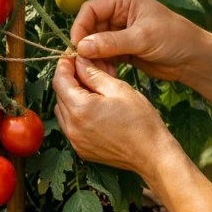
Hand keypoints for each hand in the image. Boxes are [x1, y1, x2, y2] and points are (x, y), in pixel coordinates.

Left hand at [52, 55, 175, 174]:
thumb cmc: (141, 121)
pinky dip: (75, 114)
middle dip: (68, 80)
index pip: (60, 80)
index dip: (64, 65)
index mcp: (80, 108)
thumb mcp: (119, 89)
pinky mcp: (81, 149)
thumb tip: (80, 62)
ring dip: (70, 97)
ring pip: (62, 111)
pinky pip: (69, 126)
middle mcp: (72, 126)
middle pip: (59, 95)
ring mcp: (75, 140)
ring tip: (90, 90)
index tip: (72, 57)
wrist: (152, 154)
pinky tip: (92, 109)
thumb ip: (94, 75)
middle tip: (84, 70)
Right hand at [71, 0, 208, 82]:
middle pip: (90, 27)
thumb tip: (81, 46)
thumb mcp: (142, 38)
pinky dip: (102, 64)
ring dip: (93, 57)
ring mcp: (120, 32)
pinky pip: (103, 55)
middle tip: (85, 63)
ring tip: (99, 71)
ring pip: (94, 43)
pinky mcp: (122, 49)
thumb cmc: (175, 39)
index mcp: (124, 1)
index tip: (77, 46)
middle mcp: (119, 13)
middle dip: (86, 45)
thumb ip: (111, 42)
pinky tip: (106, 73)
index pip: (91, 9)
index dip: (81, 27)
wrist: (194, 59)